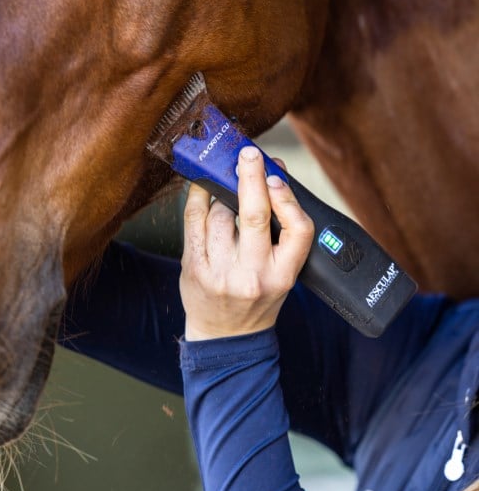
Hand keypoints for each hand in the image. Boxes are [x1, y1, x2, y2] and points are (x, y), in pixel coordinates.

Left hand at [180, 146, 313, 340]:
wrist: (225, 337)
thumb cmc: (259, 298)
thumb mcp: (282, 273)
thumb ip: (280, 233)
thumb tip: (272, 176)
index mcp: (283, 276)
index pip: (297, 231)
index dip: (288, 199)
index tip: (277, 176)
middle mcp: (253, 275)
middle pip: (254, 216)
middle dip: (251, 177)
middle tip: (248, 153)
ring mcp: (220, 272)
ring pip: (221, 214)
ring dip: (224, 195)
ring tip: (228, 193)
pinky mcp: (194, 267)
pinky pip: (193, 220)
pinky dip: (199, 197)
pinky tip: (203, 185)